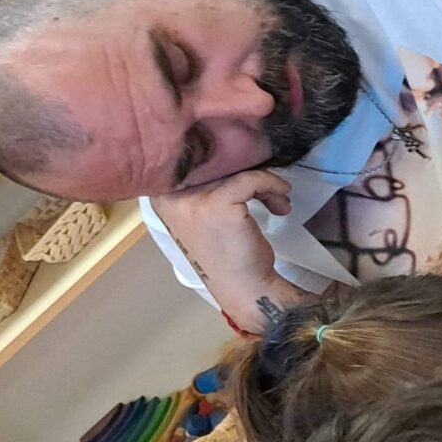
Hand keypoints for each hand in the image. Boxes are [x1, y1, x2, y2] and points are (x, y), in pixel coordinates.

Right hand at [152, 169, 292, 330]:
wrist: (244, 288)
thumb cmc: (229, 254)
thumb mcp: (204, 214)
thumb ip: (205, 186)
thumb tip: (231, 154)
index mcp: (161, 196)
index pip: (193, 162)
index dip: (225, 162)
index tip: (249, 177)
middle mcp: (170, 196)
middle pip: (215, 161)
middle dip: (247, 171)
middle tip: (268, 190)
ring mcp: (191, 201)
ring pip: (235, 169)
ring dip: (264, 183)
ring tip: (277, 201)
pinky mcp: (217, 204)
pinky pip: (250, 180)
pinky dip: (271, 186)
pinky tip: (281, 201)